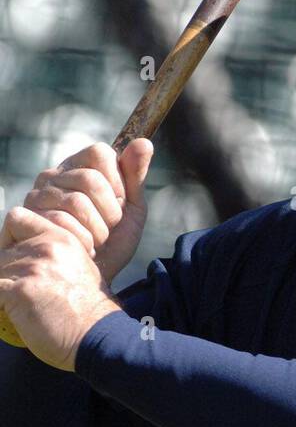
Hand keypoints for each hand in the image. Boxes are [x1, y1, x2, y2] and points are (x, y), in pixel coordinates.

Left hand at [0, 209, 119, 369]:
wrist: (95, 334)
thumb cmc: (88, 309)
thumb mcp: (79, 266)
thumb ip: (53, 253)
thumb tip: (25, 257)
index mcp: (62, 237)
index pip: (17, 217)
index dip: (9, 236)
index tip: (16, 255)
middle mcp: (47, 247)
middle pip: (2, 249)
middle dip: (6, 270)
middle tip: (20, 288)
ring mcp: (32, 267)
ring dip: (3, 287)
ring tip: (21, 303)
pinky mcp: (19, 290)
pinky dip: (0, 302)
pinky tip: (12, 311)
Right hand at [5, 139, 152, 283]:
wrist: (86, 284)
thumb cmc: (108, 245)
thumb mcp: (129, 212)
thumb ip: (135, 177)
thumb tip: (143, 142)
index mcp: (77, 168)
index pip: (100, 153)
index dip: (118, 181)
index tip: (119, 204)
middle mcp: (51, 177)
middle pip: (90, 179)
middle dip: (110, 212)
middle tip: (107, 231)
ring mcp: (33, 198)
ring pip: (76, 202)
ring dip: (97, 231)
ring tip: (95, 244)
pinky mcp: (20, 220)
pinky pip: (57, 222)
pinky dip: (78, 241)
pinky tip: (80, 251)